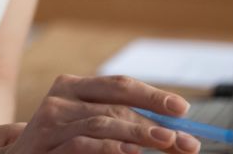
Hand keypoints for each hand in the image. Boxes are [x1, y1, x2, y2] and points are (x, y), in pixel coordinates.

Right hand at [0, 75, 199, 153]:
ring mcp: (49, 122)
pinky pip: (81, 145)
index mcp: (71, 86)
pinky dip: (110, 149)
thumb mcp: (88, 128)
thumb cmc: (58, 146)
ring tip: (169, 146)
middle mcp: (59, 98)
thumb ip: (120, 124)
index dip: (152, 95)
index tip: (183, 110)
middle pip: (115, 105)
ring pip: (102, 123)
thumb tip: (172, 133)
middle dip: (154, 123)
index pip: (117, 85)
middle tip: (187, 142)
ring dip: (140, 137)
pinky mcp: (45, 147)